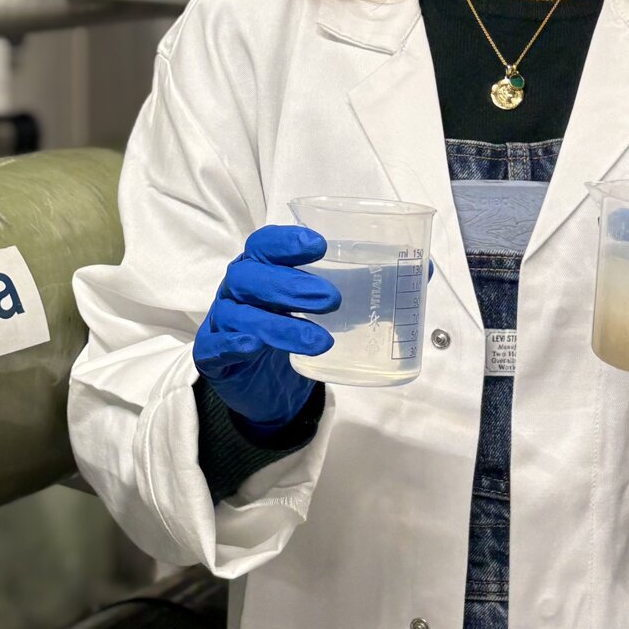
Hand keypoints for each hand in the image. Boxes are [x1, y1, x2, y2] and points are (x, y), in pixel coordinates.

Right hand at [194, 224, 338, 434]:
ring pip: (240, 315)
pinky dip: (233, 343)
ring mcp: (221, 322)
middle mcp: (236, 290)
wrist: (264, 387)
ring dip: (279, 325)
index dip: (286, 242)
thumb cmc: (290, 332)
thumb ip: (355, 291)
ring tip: (320, 340)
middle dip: (289, 284)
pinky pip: (215, 346)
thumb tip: (415, 279)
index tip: (319, 245)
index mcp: (258, 270)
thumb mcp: (318, 310)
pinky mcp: (212, 356)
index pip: (264, 245)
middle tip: (331, 299)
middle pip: (250, 276)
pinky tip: (254, 346)